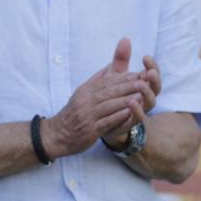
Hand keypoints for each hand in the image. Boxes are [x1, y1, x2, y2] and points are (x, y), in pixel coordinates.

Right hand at [41, 38, 149, 157]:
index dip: (122, 78)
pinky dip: (118, 117)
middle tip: (143, 83)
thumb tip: (111, 65)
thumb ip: (98, 80)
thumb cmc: (74, 113)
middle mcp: (85, 101)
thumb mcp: (82, 93)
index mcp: (85, 91)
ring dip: (126, 101)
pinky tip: (129, 114)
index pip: (105, 82)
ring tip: (141, 97)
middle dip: (127, 87)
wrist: (58, 134)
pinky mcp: (90, 130)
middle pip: (109, 92)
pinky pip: (106, 122)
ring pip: (109, 106)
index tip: (137, 75)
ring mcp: (87, 116)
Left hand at [103, 53, 160, 149]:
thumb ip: (121, 59)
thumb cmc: (112, 95)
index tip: (145, 57)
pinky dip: (136, 110)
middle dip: (154, 79)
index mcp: (143, 85)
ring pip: (150, 102)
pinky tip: (131, 101)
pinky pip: (138, 118)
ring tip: (140, 84)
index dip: (152, 66)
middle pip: (156, 88)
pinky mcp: (130, 122)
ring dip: (147, 93)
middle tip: (150, 72)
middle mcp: (144, 98)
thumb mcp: (115, 75)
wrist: (102, 119)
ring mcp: (139, 110)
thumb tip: (125, 39)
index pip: (152, 74)